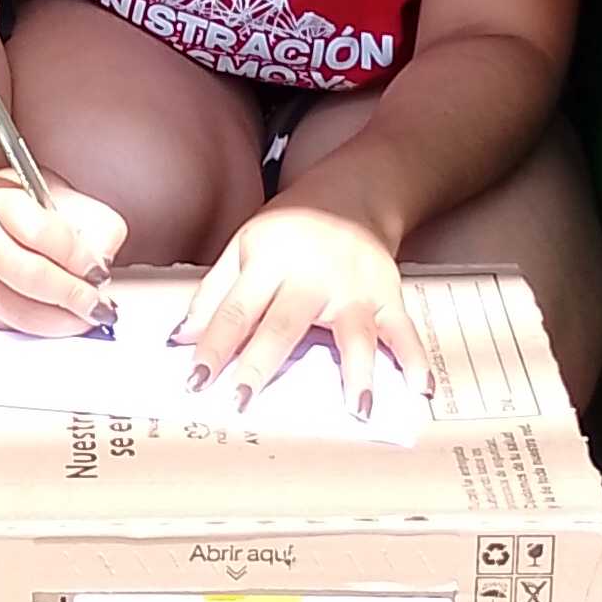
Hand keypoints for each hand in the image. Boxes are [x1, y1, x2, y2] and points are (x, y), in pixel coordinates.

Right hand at [0, 173, 128, 334]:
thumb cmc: (26, 207)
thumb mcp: (67, 199)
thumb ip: (95, 224)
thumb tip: (103, 262)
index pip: (40, 234)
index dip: (77, 259)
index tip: (100, 272)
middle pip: (29, 277)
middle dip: (73, 296)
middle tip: (99, 304)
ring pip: (19, 312)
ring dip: (61, 321)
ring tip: (86, 316)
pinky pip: (10, 327)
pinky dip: (43, 330)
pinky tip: (61, 319)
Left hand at [176, 202, 427, 421]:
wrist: (355, 191)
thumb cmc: (291, 227)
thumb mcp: (244, 245)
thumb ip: (215, 292)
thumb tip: (181, 338)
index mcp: (269, 259)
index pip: (236, 309)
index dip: (214, 345)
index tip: (195, 381)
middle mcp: (312, 274)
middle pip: (285, 324)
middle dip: (261, 364)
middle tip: (241, 402)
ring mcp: (354, 286)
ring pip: (354, 332)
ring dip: (356, 372)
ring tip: (356, 411)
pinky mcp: (387, 293)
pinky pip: (403, 330)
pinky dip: (414, 359)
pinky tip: (420, 388)